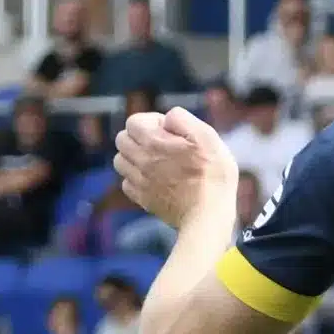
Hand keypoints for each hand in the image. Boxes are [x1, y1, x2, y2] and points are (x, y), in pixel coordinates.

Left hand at [112, 103, 234, 230]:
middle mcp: (141, 160)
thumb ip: (183, 119)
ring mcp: (140, 182)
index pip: (133, 121)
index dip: (151, 121)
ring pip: (120, 162)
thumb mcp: (207, 137)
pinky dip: (135, 180)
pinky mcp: (143, 200)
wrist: (208, 215)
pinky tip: (154, 180)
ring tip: (155, 162)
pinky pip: (127, 184)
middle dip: (138, 138)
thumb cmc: (212, 175)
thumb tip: (166, 118)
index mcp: (154, 142)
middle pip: (122, 140)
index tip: (169, 131)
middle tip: (161, 145)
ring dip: (133, 158)